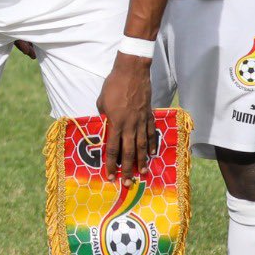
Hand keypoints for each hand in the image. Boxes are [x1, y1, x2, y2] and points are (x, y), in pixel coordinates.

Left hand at [97, 55, 154, 179]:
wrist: (132, 71)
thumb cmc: (113, 85)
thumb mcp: (101, 102)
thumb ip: (104, 117)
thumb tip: (106, 126)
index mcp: (115, 123)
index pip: (112, 149)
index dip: (111, 164)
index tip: (110, 175)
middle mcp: (130, 125)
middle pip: (128, 152)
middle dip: (128, 169)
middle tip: (128, 182)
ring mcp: (142, 121)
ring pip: (142, 145)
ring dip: (142, 160)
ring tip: (143, 172)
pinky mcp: (149, 115)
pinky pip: (151, 133)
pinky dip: (152, 144)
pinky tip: (152, 154)